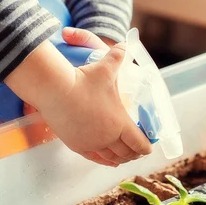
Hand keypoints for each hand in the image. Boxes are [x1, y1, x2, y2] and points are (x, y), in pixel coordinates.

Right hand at [6, 35, 151, 166]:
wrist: (56, 90)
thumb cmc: (84, 80)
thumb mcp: (106, 67)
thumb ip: (119, 55)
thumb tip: (126, 43)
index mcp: (120, 124)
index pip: (139, 143)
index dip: (147, 146)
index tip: (149, 145)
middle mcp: (108, 138)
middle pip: (127, 153)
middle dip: (135, 153)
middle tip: (138, 149)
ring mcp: (91, 144)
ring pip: (111, 158)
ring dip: (121, 158)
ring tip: (125, 156)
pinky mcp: (76, 145)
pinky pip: (94, 158)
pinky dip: (105, 161)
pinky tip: (110, 161)